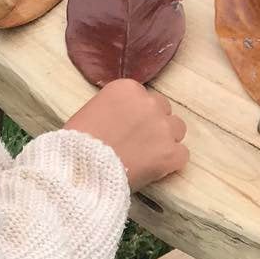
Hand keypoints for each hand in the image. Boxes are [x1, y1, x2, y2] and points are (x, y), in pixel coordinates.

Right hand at [67, 80, 188, 189]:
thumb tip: (127, 120)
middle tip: (139, 142)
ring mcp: (163, 128)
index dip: (137, 114)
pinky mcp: (171, 153)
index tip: (127, 127)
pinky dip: (170, 163)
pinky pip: (181, 154)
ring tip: (148, 157)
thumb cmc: (78, 143)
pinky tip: (155, 170)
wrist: (82, 169)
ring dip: (166, 140)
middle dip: (154, 124)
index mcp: (127, 89)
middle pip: (163, 110)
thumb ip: (116, 109)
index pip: (144, 97)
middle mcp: (149, 103)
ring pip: (177, 129)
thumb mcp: (93, 112)